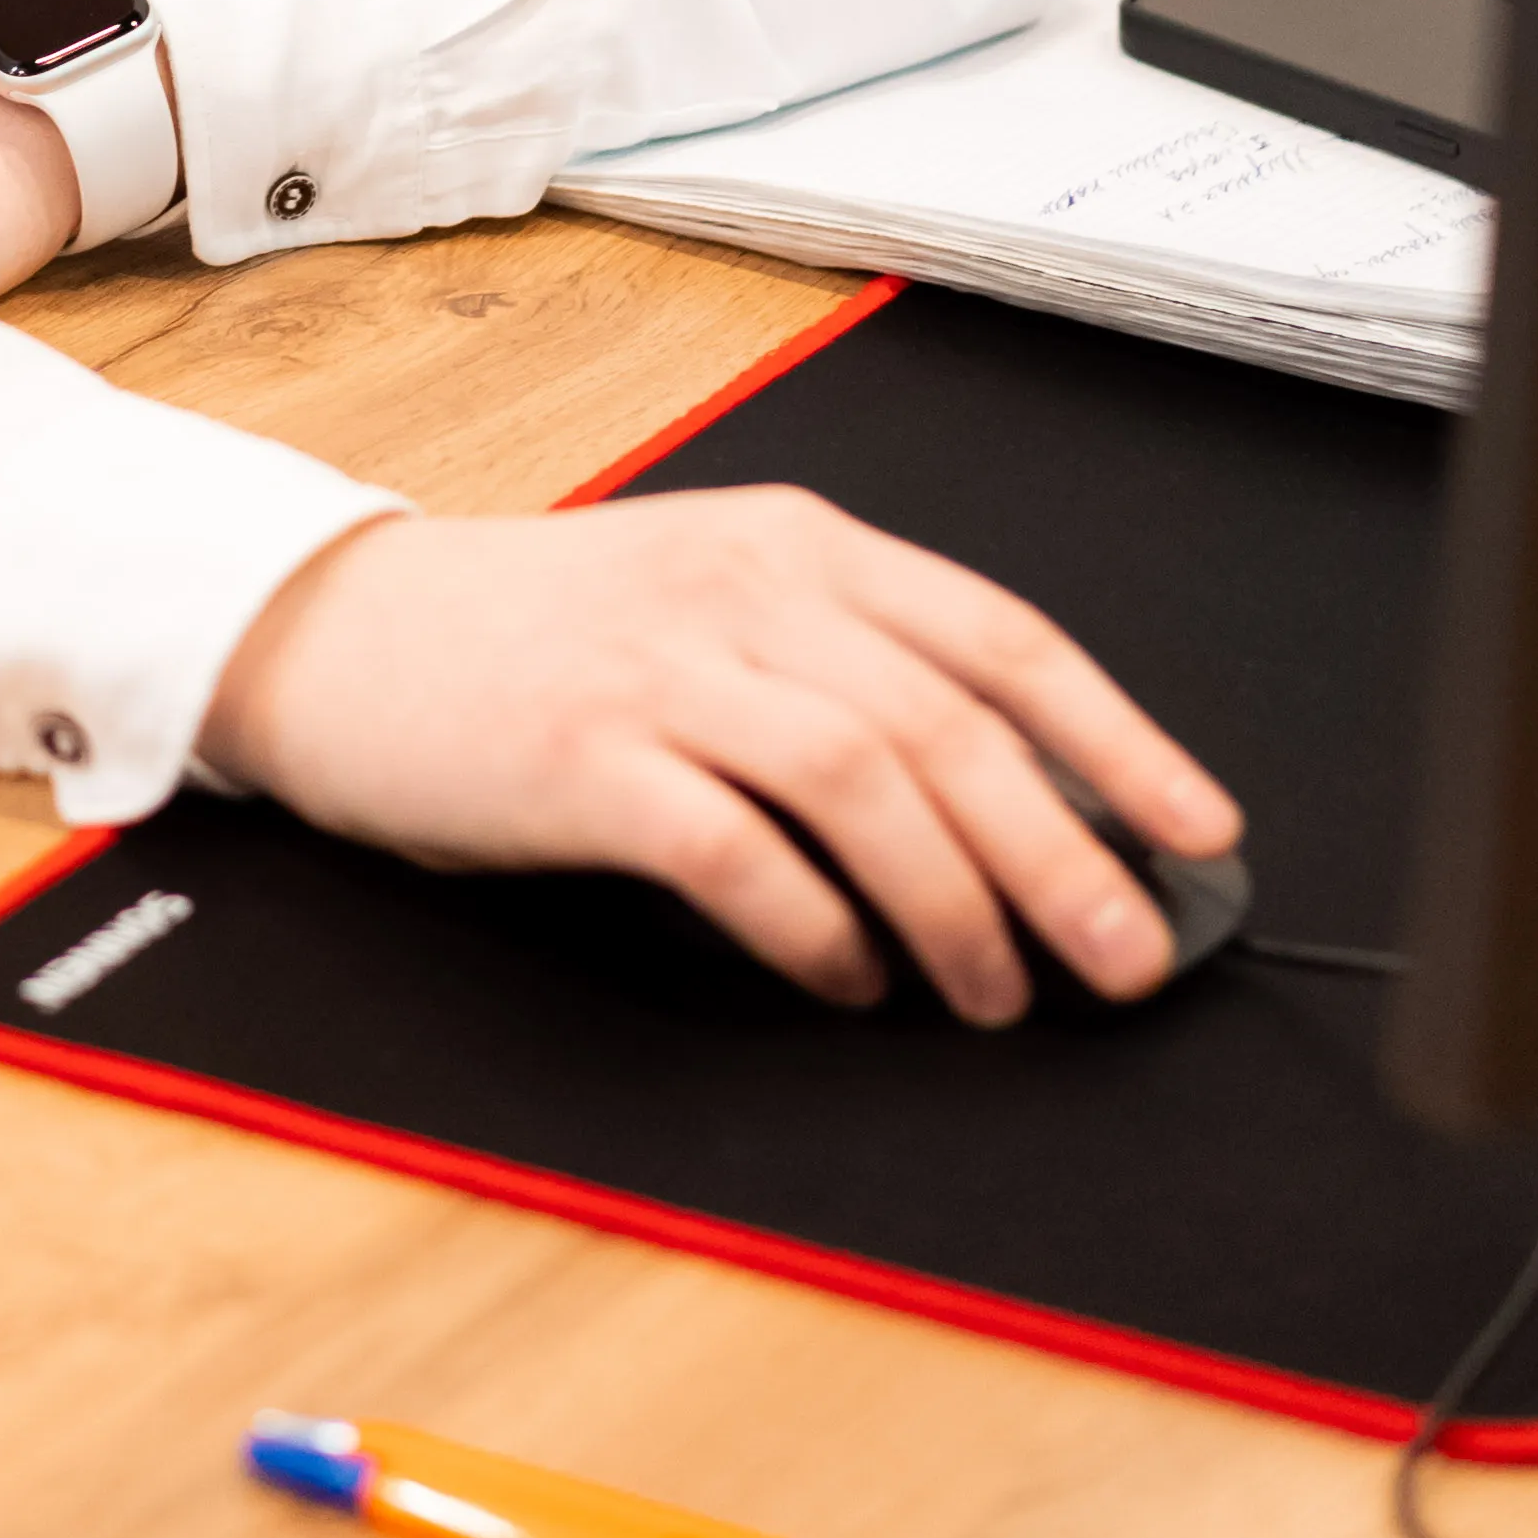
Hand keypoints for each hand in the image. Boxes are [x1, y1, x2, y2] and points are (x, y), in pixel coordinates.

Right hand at [202, 489, 1246, 1024]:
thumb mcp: (705, 600)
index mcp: (795, 543)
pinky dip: (815, 928)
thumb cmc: (535, 635)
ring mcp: (662, 667)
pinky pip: (739, 851)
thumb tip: (1011, 804)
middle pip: (952, 723)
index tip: (1198, 831)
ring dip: (955, 905)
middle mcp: (743, 588)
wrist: (339, 631)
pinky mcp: (586, 754)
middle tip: (1126, 961)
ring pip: (866, 779)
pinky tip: (847, 978)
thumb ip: (841, 669)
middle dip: (1066, 855)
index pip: (1000, 636)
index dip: (1119, 737)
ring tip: (992, 994)